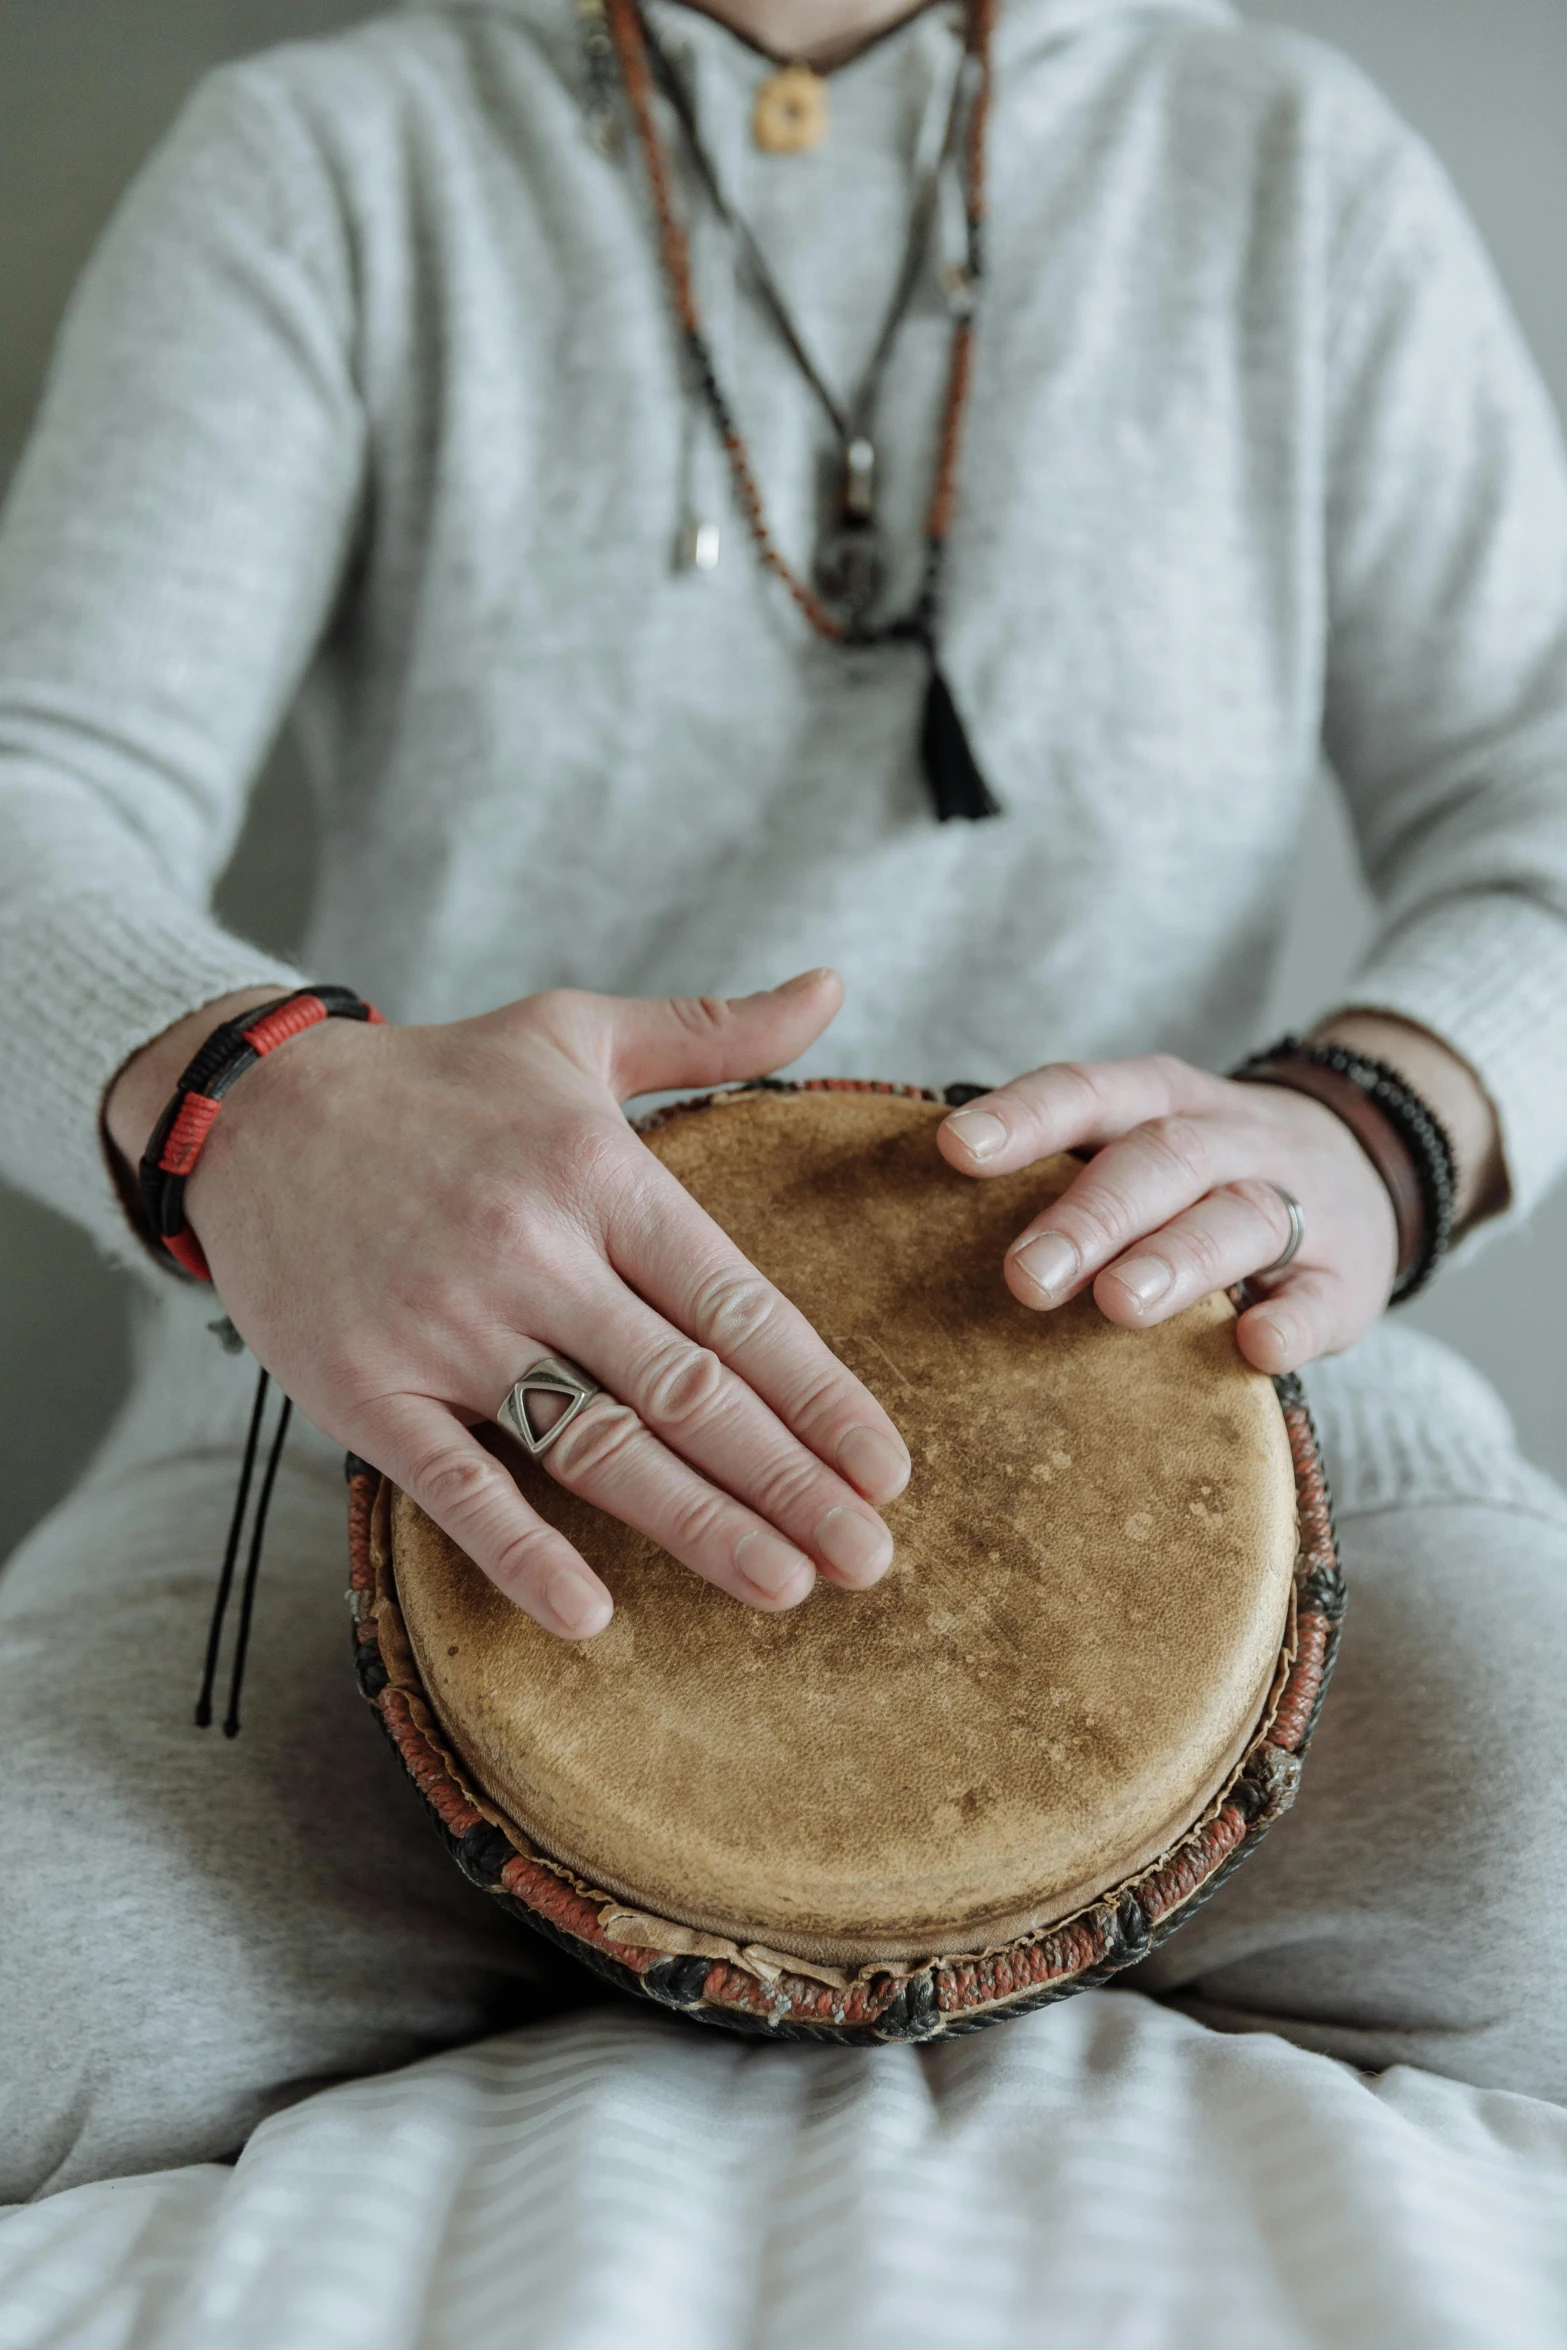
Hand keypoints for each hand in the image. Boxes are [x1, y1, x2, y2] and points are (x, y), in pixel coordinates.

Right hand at [105, 972, 909, 1638]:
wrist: (247, 1113)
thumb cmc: (435, 1081)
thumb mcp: (573, 1030)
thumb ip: (712, 1030)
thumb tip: (835, 986)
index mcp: (595, 1172)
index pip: (734, 1303)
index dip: (819, 1394)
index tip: (886, 1467)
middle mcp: (529, 1251)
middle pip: (686, 1391)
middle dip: (789, 1481)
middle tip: (871, 1559)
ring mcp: (444, 1327)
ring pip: (595, 1445)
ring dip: (700, 1527)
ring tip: (789, 1586)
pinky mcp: (365, 1389)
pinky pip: (456, 1487)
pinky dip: (522, 1554)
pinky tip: (592, 1616)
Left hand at [937, 1054, 1399, 1373]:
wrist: (1368, 1165)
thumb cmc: (1202, 1172)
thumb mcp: (1140, 1136)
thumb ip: (1057, 1162)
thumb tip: (910, 1204)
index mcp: (1161, 1100)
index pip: (1087, 1093)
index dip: (1024, 1117)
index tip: (956, 1149)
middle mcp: (1229, 1139)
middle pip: (1159, 1160)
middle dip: (1090, 1215)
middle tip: (1026, 1277)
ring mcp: (1297, 1205)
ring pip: (1239, 1218)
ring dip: (1178, 1259)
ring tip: (1120, 1303)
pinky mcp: (1346, 1280)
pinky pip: (1324, 1299)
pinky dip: (1293, 1323)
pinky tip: (1255, 1349)